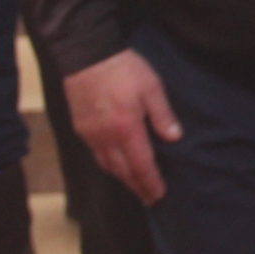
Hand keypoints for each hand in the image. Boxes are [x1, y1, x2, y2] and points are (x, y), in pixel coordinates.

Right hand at [64, 49, 180, 204]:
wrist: (86, 55)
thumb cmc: (123, 69)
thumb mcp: (152, 87)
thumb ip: (163, 115)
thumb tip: (174, 138)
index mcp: (126, 129)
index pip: (141, 165)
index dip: (150, 182)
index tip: (159, 195)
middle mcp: (106, 138)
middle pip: (122, 171)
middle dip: (137, 186)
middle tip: (149, 198)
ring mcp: (90, 134)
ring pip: (107, 165)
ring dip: (122, 178)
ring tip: (135, 186)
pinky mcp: (80, 128)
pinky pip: (95, 155)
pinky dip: (108, 165)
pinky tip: (115, 165)